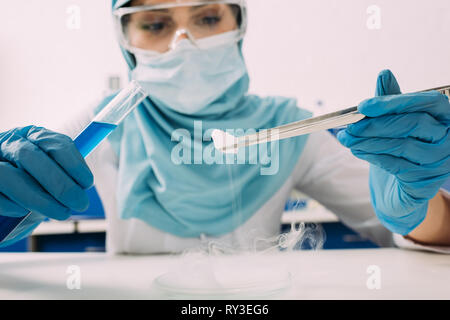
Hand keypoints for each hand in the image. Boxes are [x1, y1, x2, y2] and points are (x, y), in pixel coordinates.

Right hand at [0, 126, 93, 219]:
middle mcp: (8, 142)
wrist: (2, 199)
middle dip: (60, 183)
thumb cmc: (30, 185)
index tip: (87, 184)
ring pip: (11, 176)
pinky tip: (24, 211)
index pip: (54, 142)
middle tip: (79, 203)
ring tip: (61, 213)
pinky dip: (13, 206)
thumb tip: (81, 186)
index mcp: (32, 136)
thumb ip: (63, 174)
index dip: (74, 163)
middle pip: (32, 157)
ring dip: (40, 199)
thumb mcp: (50, 174)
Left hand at [337, 70, 449, 234]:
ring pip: (402, 145)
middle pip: (413, 124)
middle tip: (350, 126)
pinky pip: (396, 165)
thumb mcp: (395, 123)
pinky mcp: (425, 183)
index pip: (428, 102)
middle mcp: (449, 138)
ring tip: (347, 138)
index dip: (395, 102)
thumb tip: (384, 74)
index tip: (363, 105)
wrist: (399, 190)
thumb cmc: (399, 151)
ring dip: (368, 141)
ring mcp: (440, 162)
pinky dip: (373, 156)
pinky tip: (357, 150)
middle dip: (375, 124)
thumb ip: (391, 101)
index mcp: (445, 117)